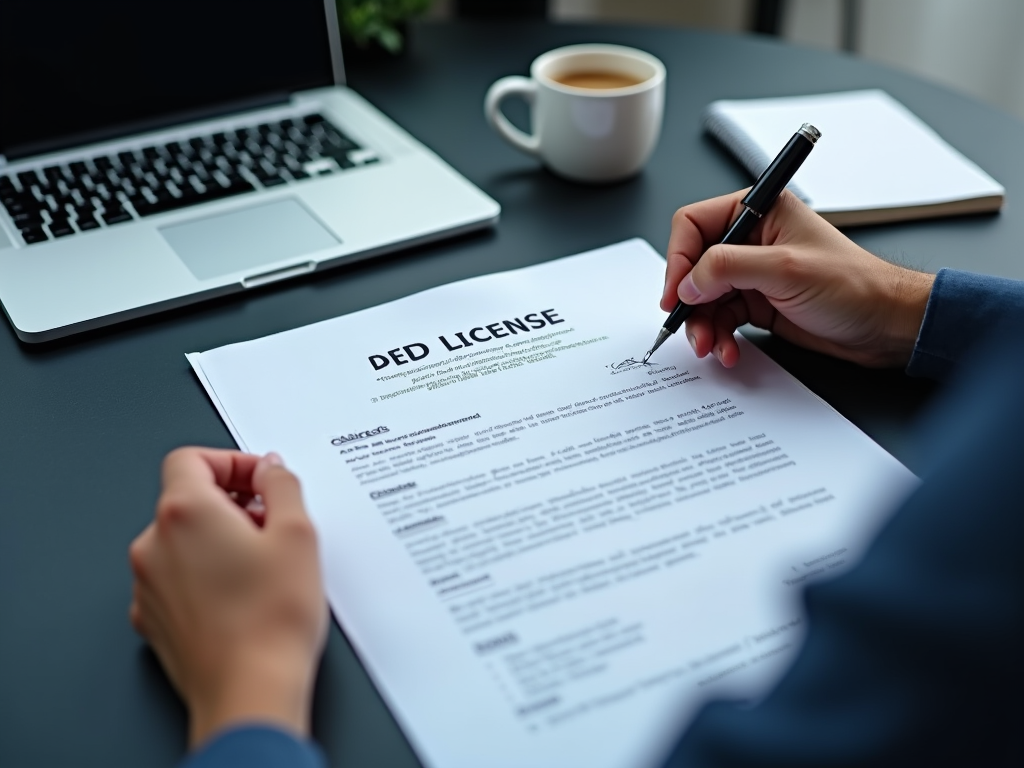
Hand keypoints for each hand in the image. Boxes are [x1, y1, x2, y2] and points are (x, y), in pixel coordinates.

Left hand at [129, 448, 327, 748]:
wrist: (250, 691)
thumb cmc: (271, 620)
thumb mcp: (298, 533)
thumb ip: (282, 485)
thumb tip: (271, 470)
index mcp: (184, 512)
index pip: (191, 459)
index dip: (231, 463)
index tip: (261, 481)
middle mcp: (154, 544)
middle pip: (187, 499)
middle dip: (232, 503)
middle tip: (273, 523)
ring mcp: (148, 584)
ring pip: (182, 540)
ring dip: (219, 539)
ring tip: (263, 564)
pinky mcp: (153, 618)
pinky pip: (176, 578)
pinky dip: (205, 574)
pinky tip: (243, 594)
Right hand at [660, 190, 934, 367]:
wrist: (885, 325)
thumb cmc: (854, 286)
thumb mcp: (785, 270)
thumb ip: (728, 268)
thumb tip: (687, 281)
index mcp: (758, 211)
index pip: (694, 224)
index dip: (679, 259)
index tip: (676, 292)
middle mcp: (750, 239)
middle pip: (693, 265)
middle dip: (689, 300)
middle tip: (689, 326)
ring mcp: (752, 273)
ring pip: (703, 297)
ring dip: (702, 324)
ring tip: (710, 346)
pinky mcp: (756, 303)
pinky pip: (721, 318)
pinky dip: (718, 336)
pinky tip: (727, 350)